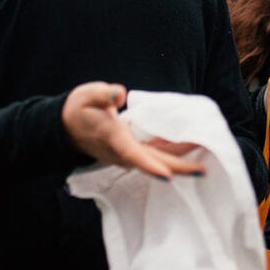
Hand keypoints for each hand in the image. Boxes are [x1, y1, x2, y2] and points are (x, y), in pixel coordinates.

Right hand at [61, 82, 205, 178]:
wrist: (66, 127)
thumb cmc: (78, 109)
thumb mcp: (87, 96)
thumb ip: (103, 94)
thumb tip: (119, 93)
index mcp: (113, 139)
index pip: (133, 154)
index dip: (149, 166)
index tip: (167, 176)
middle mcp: (122, 152)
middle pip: (153, 163)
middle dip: (177, 168)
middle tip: (203, 170)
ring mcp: (128, 154)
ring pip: (157, 161)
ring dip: (179, 162)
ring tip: (203, 163)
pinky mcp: (131, 150)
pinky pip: (155, 154)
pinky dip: (172, 153)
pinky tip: (188, 148)